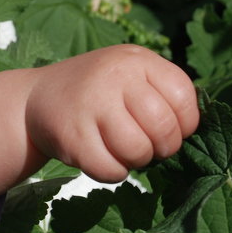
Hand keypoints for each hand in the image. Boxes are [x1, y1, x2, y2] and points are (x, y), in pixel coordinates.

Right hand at [24, 45, 198, 182]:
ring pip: (138, 151)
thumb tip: (192, 132)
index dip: (185, 124)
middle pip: (164, 128)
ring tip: (123, 150)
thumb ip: (162, 93)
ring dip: (137, 161)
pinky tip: (104, 158)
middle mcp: (115, 76)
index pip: (184, 97)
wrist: (38, 97)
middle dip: (163, 148)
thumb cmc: (99, 92)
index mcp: (137, 59)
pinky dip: (114, 173)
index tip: (170, 130)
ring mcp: (91, 104)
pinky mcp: (72, 136)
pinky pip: (111, 170)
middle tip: (149, 147)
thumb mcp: (131, 74)